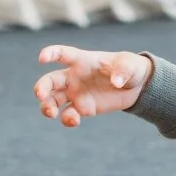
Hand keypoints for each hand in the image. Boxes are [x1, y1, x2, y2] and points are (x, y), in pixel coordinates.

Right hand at [33, 47, 150, 125]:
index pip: (63, 54)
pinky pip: (68, 114)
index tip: (42, 58)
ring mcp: (76, 93)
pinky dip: (67, 119)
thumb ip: (123, 71)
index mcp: (82, 61)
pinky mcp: (82, 108)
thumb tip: (117, 82)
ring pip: (53, 99)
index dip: (51, 53)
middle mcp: (74, 77)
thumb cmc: (130, 68)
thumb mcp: (130, 66)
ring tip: (51, 113)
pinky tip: (74, 121)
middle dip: (42, 87)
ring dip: (47, 106)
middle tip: (40, 95)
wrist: (136, 86)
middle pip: (50, 80)